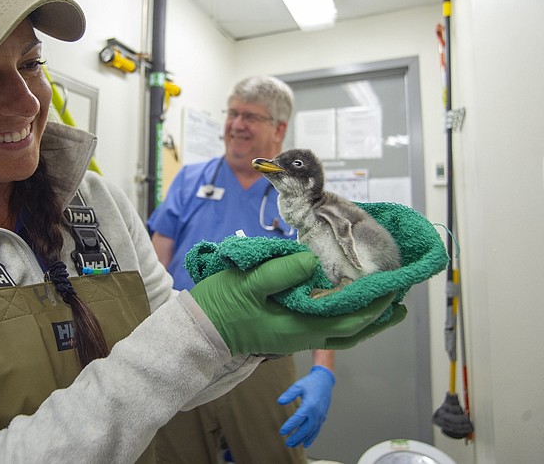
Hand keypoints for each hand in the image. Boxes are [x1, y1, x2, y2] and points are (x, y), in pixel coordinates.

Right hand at [189, 253, 405, 355]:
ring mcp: (296, 336)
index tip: (394, 288)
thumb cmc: (221, 305)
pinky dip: (345, 316)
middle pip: (353, 332)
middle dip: (379, 315)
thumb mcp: (249, 282)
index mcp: (299, 327)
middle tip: (400, 297)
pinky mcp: (288, 330)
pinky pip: (326, 327)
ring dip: (365, 319)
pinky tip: (345, 302)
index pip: (350, 320)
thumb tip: (313, 262)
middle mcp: (303, 336)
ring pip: (341, 333)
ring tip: (384, 305)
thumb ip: (283, 272)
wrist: (199, 329)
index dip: (376, 306)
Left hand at [278, 366, 334, 447]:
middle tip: (287, 443)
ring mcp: (320, 416)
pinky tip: (306, 443)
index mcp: (309, 405)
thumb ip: (289, 394)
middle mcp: (316, 413)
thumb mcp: (298, 385)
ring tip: (294, 444)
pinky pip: (317, 430)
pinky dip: (311, 437)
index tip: (282, 432)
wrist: (324, 381)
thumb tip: (279, 402)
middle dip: (296, 437)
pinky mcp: (322, 417)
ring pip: (311, 431)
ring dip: (302, 439)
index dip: (290, 426)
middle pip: (305, 429)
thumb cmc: (310, 383)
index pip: (298, 418)